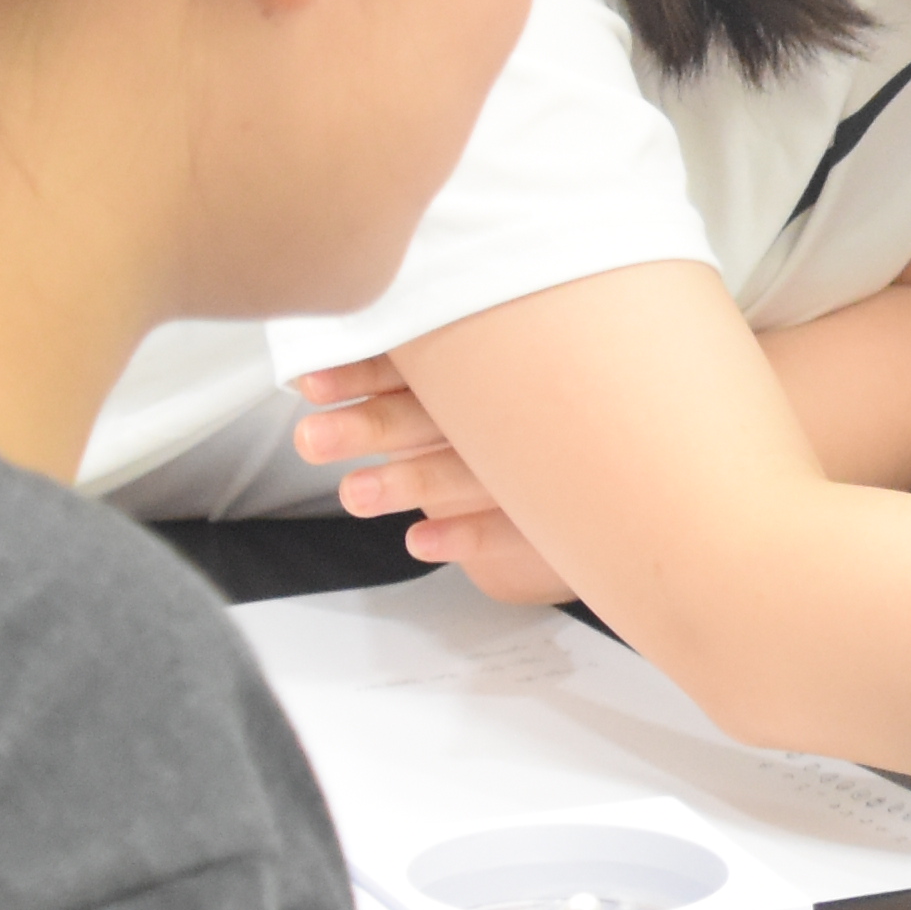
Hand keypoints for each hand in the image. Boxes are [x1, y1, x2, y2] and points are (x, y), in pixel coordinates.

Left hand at [298, 357, 579, 605]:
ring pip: (465, 472)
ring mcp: (528, 467)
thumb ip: (408, 379)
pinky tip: (417, 542)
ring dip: (408, 481)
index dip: (360, 374)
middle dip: (369, 426)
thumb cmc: (509, 426)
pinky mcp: (546, 519)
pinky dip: (463, 536)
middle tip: (312, 439)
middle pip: (431, 417)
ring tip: (354, 494)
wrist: (600, 465)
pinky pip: (507, 529)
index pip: (415, 367)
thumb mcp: (466, 390)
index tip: (310, 385)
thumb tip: (311, 372)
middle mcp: (502, 416)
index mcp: (479, 374)